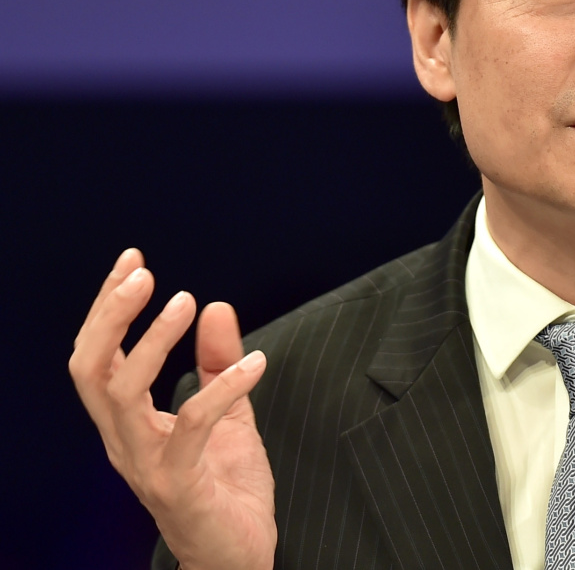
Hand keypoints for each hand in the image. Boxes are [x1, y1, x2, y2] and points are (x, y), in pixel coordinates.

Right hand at [69, 249, 276, 569]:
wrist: (238, 558)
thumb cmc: (225, 490)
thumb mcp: (229, 415)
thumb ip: (218, 364)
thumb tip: (218, 306)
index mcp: (127, 423)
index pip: (98, 356)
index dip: (107, 307)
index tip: (132, 259)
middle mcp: (124, 442)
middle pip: (91, 370)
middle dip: (110, 317)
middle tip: (143, 273)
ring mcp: (146, 464)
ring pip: (122, 394)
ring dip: (152, 343)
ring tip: (185, 301)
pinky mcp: (179, 484)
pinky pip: (192, 427)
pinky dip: (223, 389)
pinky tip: (258, 365)